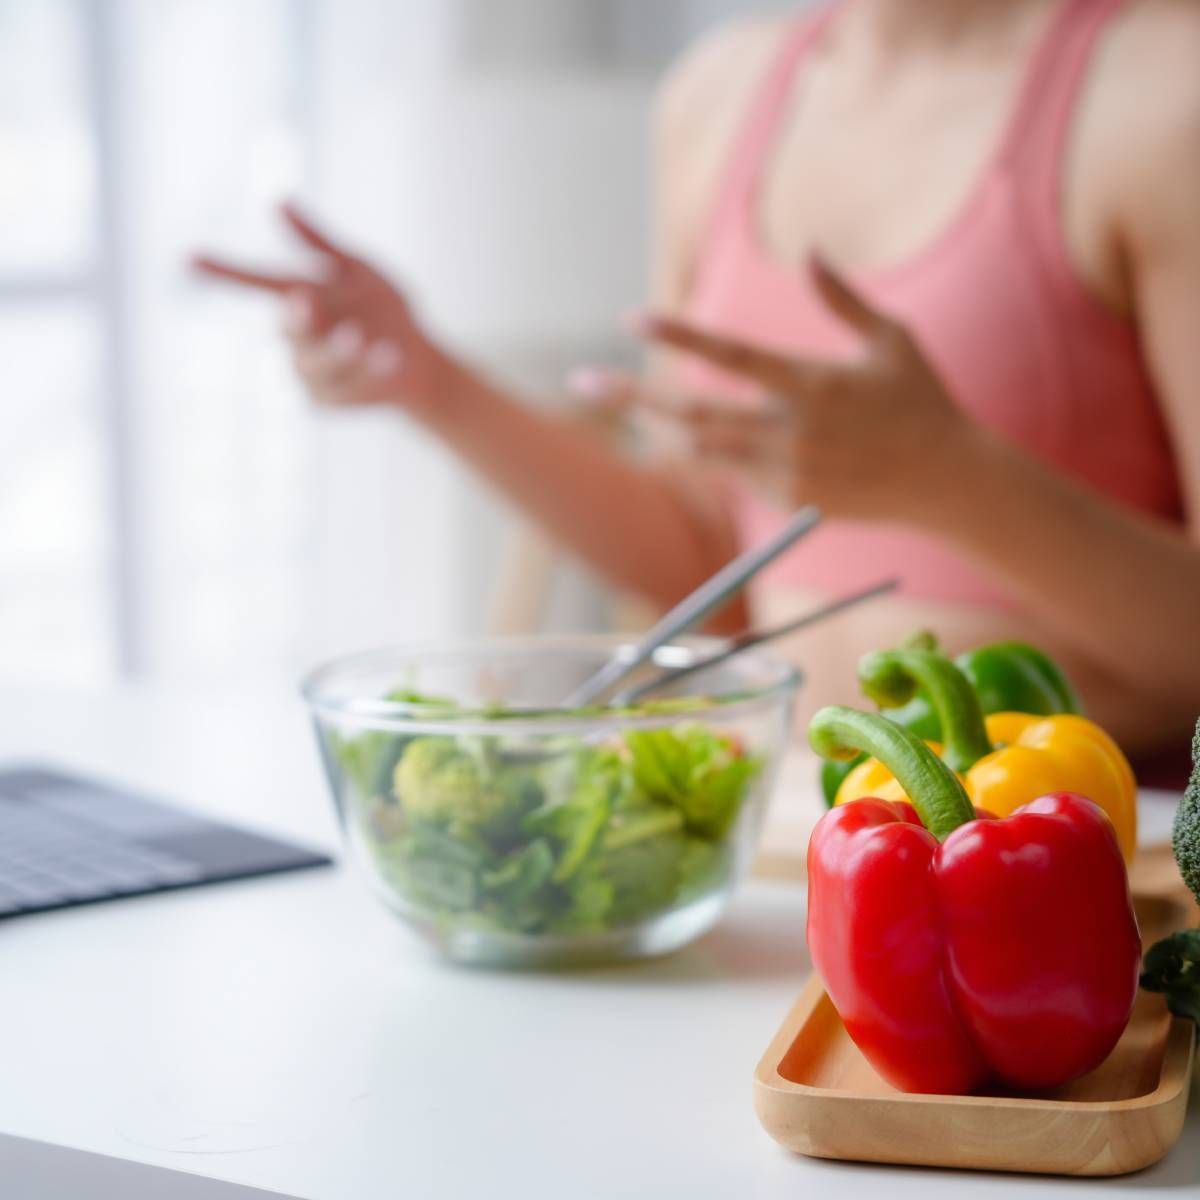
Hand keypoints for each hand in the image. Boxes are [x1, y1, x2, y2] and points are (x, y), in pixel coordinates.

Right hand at [192, 203, 457, 420]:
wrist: (416, 358)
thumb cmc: (383, 307)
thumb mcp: (357, 269)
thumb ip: (319, 241)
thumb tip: (279, 200)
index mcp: (299, 298)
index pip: (255, 282)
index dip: (224, 272)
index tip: (191, 258)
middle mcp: (298, 336)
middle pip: (289, 328)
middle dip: (298, 317)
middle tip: (307, 300)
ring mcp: (310, 372)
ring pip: (316, 364)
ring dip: (339, 350)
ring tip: (361, 337)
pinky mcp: (327, 400)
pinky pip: (347, 386)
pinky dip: (371, 369)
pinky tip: (390, 355)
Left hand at [618, 255, 976, 522]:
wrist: (949, 484)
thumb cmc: (924, 402)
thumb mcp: (892, 340)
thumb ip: (844, 299)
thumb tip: (811, 251)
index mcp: (813, 383)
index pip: (731, 355)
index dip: (679, 336)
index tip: (633, 319)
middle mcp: (791, 431)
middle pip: (693, 413)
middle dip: (632, 397)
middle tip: (582, 383)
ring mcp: (786, 472)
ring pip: (702, 450)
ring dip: (658, 428)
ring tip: (623, 406)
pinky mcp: (788, 500)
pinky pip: (733, 473)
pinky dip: (710, 452)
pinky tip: (691, 435)